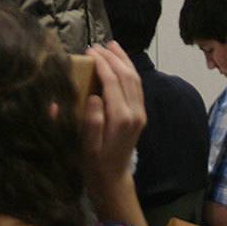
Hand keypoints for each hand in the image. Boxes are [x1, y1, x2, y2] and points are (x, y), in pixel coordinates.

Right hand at [80, 41, 145, 201]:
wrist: (113, 179)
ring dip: (124, 61)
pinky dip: (129, 71)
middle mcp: (135, 112)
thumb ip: (91, 121)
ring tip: (112, 46)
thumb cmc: (94, 164)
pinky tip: (121, 64)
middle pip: (127, 76)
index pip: (113, 82)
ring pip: (136, 79)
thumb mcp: (86, 146)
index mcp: (121, 118)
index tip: (90, 52)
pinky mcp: (140, 114)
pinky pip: (138, 87)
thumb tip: (94, 96)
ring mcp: (140, 113)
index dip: (103, 64)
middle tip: (97, 45)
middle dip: (113, 58)